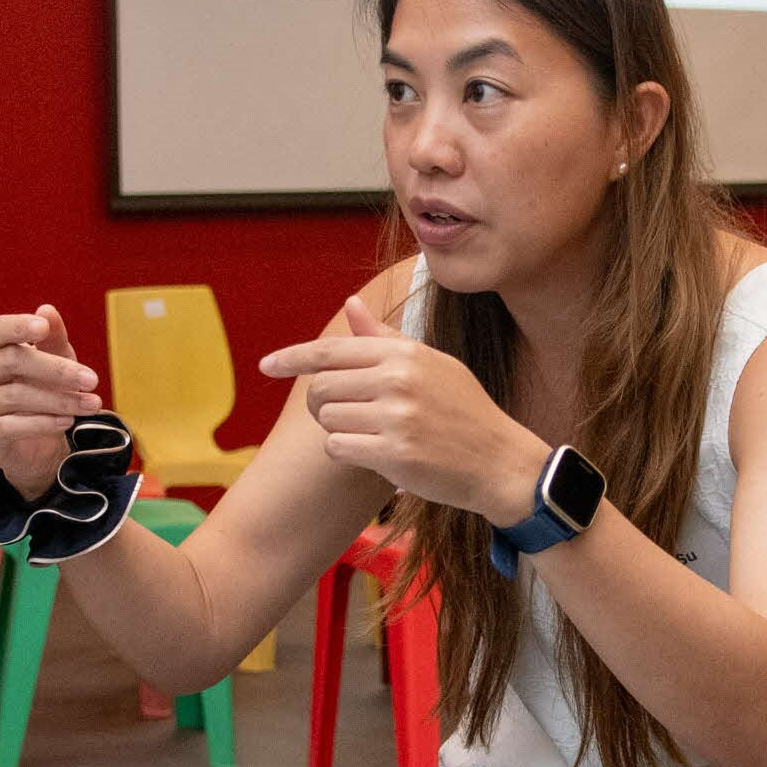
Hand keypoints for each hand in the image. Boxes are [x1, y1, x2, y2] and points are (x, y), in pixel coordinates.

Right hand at [0, 304, 101, 499]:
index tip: (44, 327)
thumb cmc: (43, 392)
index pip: (0, 330)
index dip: (20, 326)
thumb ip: (53, 338)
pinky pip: (11, 426)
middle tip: (91, 380)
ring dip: (59, 400)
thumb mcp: (56, 362)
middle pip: (13, 361)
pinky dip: (43, 423)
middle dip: (56, 369)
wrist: (36, 446)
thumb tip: (48, 310)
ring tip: (91, 405)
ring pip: (16, 395)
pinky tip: (67, 422)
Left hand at [258, 293, 549, 518]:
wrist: (500, 461)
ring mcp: (396, 417)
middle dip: (323, 405)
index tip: (266, 365)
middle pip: (320, 388)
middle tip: (351, 415)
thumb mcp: (430, 365)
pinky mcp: (394, 454)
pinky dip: (348, 453)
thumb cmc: (463, 411)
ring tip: (373, 434)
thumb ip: (385, 339)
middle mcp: (398, 380)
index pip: (330, 351)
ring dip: (339, 431)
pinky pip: (338, 448)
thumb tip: (350, 305)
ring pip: (327, 420)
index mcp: (404, 353)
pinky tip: (375, 453)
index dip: (292, 357)